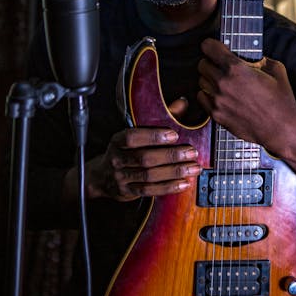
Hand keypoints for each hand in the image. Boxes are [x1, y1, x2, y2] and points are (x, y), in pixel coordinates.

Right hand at [84, 98, 201, 201]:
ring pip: (149, 176)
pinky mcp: (127, 192)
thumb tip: (182, 103)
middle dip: (170, 155)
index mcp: (117, 141)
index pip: (132, 137)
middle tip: (190, 152)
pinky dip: (168, 187)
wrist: (102, 177)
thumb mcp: (136, 133)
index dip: (153, 136)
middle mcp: (117, 159)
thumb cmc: (125, 150)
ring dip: (174, 172)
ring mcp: (121, 177)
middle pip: (144, 158)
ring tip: (193, 168)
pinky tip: (184, 183)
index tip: (174, 135)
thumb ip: (159, 117)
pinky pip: (149, 190)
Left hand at [197, 38, 295, 195]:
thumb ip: (260, 59)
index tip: (213, 47)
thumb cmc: (281, 100)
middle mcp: (223, 82)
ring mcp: (218, 100)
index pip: (209, 48)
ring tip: (222, 82)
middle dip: (210, 62)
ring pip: (201, 81)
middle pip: (202, 64)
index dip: (211, 45)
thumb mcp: (276, 69)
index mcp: (236, 68)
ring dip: (209, 79)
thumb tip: (252, 57)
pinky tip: (220, 96)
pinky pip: (202, 98)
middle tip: (220, 66)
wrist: (281, 129)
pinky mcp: (216, 115)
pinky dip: (207, 95)